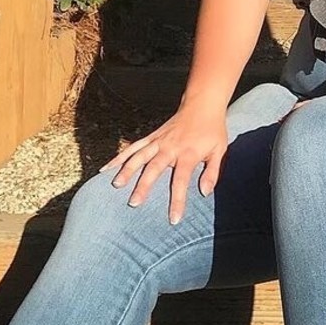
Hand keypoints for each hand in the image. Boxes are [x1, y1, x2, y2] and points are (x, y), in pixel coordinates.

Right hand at [98, 105, 228, 225]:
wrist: (202, 104)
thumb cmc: (213, 131)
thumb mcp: (220, 151)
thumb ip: (212, 172)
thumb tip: (205, 193)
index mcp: (188, 153)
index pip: (181, 180)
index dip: (177, 200)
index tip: (173, 219)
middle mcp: (170, 147)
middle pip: (154, 167)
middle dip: (143, 185)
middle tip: (133, 203)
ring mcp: (158, 141)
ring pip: (139, 156)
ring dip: (126, 170)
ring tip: (115, 185)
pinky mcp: (152, 137)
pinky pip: (133, 147)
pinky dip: (119, 157)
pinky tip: (105, 169)